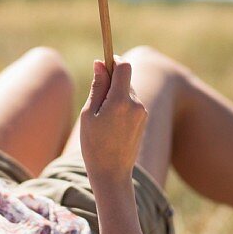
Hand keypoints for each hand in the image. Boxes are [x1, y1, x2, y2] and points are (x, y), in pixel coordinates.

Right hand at [79, 59, 147, 182]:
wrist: (112, 173)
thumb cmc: (94, 144)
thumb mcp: (89, 113)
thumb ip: (97, 86)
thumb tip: (100, 63)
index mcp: (121, 101)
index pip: (124, 66)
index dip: (114, 60)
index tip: (103, 62)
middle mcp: (136, 104)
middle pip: (126, 78)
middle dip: (112, 79)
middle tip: (95, 96)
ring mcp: (142, 112)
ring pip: (128, 91)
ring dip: (116, 94)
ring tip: (101, 116)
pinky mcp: (143, 119)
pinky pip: (132, 103)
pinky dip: (121, 104)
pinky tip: (111, 123)